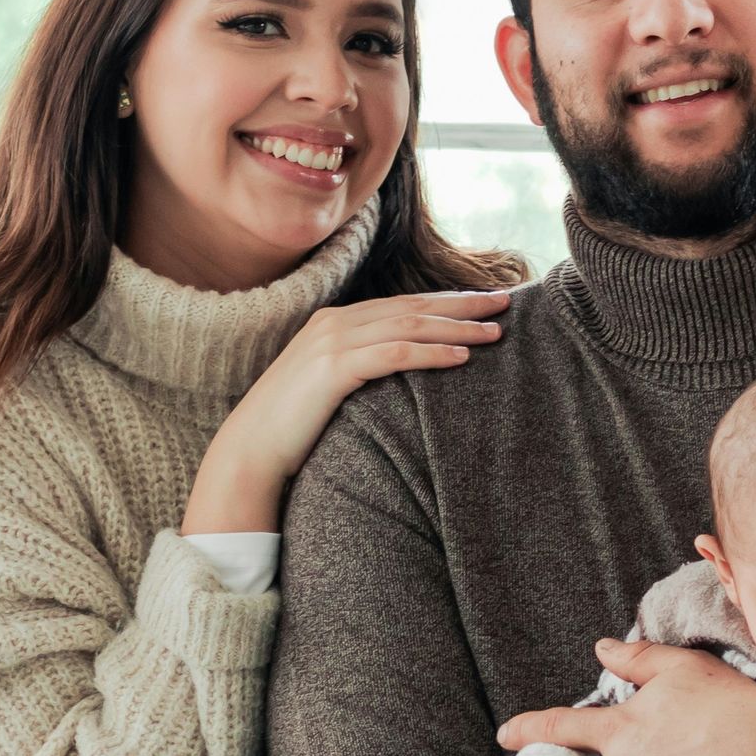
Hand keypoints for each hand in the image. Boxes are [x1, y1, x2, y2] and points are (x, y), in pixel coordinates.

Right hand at [182, 289, 506, 532]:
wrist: (249, 453)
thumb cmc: (292, 431)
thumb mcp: (329, 390)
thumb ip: (361, 371)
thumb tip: (403, 374)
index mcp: (334, 323)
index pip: (402, 305)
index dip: (446, 302)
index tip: (484, 304)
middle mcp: (334, 323)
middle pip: (412, 306)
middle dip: (462, 304)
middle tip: (505, 302)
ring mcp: (332, 342)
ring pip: (408, 325)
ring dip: (456, 328)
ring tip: (494, 333)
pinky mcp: (333, 368)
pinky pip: (394, 354)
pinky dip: (431, 353)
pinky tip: (461, 358)